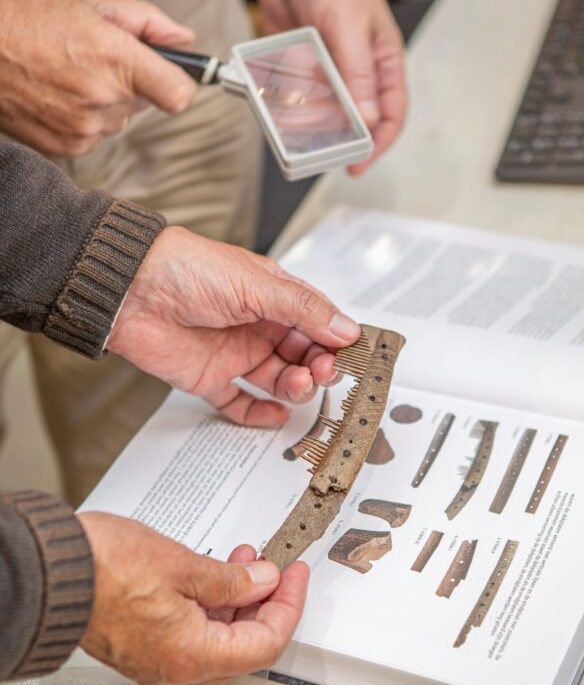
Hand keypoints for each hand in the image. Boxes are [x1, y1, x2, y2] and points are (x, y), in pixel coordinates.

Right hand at [0, 0, 197, 156]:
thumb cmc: (28, 19)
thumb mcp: (92, 3)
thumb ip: (148, 23)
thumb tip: (186, 41)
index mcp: (116, 60)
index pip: (179, 95)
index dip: (180, 84)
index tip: (172, 77)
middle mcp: (104, 100)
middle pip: (145, 104)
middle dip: (130, 83)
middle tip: (94, 59)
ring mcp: (85, 129)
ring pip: (119, 121)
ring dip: (105, 103)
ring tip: (69, 75)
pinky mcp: (68, 148)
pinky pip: (95, 136)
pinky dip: (84, 119)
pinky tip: (59, 96)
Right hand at [78, 512, 307, 684]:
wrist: (49, 572)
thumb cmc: (103, 569)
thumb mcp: (185, 565)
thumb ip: (232, 581)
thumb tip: (262, 583)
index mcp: (192, 655)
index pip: (266, 643)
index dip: (288, 606)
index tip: (295, 577)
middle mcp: (175, 668)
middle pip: (243, 645)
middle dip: (264, 603)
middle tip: (274, 568)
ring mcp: (156, 660)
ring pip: (217, 639)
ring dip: (237, 601)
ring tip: (243, 562)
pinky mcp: (141, 646)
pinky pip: (190, 633)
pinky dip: (209, 606)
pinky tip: (212, 576)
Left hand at [107, 225, 359, 426]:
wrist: (130, 290)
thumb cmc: (187, 270)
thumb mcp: (257, 284)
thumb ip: (303, 310)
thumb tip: (346, 329)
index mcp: (273, 296)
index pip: (317, 323)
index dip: (336, 340)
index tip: (353, 356)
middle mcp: (258, 326)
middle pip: (303, 355)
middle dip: (319, 366)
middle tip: (323, 371)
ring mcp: (235, 353)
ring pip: (279, 380)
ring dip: (296, 387)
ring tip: (298, 383)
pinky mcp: (211, 378)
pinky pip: (241, 404)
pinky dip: (259, 414)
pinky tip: (276, 415)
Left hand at [241, 0, 406, 173]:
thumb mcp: (349, 28)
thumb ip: (358, 77)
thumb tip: (368, 120)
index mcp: (381, 59)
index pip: (391, 112)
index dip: (379, 142)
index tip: (360, 163)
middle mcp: (355, 67)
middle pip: (355, 117)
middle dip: (339, 136)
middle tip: (322, 151)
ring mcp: (326, 65)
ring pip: (322, 110)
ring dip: (309, 121)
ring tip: (296, 127)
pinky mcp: (299, 60)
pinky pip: (295, 93)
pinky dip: (288, 102)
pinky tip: (278, 106)